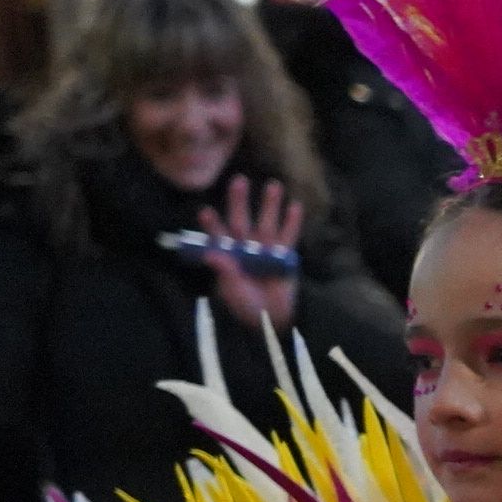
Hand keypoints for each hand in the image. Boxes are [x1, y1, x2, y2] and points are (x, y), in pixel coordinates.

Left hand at [199, 176, 303, 331]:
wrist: (272, 320)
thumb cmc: (246, 306)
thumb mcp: (232, 291)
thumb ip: (225, 272)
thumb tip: (212, 254)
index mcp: (227, 255)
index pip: (218, 236)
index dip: (212, 225)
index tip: (206, 212)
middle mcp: (245, 248)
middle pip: (241, 221)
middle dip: (240, 202)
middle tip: (239, 180)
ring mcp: (266, 250)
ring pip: (267, 223)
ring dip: (270, 205)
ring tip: (273, 185)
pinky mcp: (285, 257)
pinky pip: (289, 237)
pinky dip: (293, 223)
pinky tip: (295, 206)